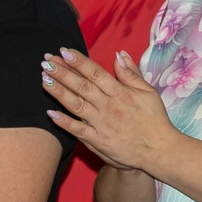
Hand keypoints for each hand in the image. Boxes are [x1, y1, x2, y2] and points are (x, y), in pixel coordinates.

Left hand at [44, 48, 182, 175]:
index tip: (64, 52)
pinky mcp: (97, 141)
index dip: (79, 62)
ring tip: (44, 79)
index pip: (96, 73)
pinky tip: (49, 113)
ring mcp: (101, 123)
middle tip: (47, 61)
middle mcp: (108, 106)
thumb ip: (131, 74)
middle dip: (63, 73)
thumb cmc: (153, 119)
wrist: (158, 149)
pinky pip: (77, 130)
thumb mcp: (148, 92)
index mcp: (121, 93)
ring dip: (59, 92)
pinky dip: (63, 122)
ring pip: (76, 105)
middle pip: (82, 86)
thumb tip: (119, 55)